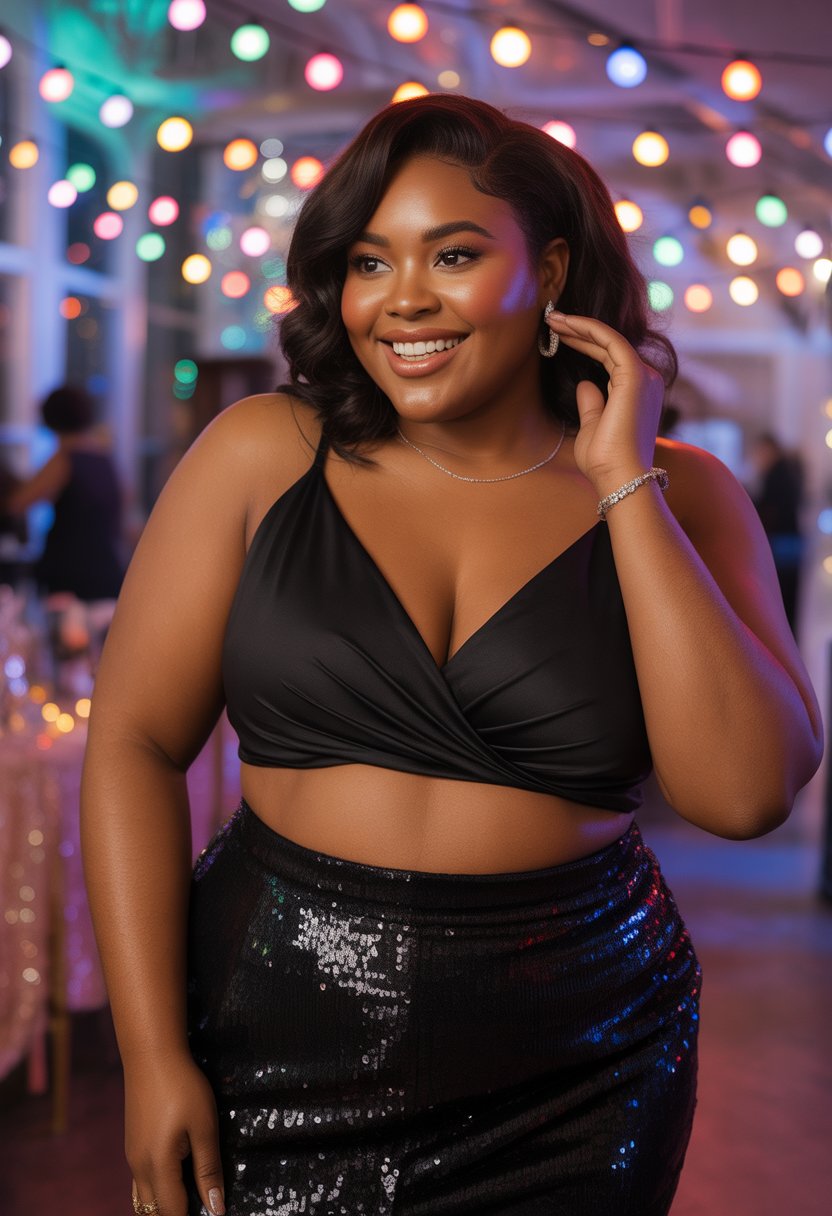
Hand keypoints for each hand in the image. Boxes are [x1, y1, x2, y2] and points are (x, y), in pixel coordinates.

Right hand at [125, 1052, 225, 1215]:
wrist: (151, 1055)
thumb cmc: (183, 1088)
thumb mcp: (204, 1127)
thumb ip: (208, 1170)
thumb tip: (216, 1209)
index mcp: (158, 1166)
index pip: (172, 1213)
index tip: (212, 1214)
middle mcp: (139, 1167)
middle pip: (154, 1211)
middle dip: (176, 1214)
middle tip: (202, 1205)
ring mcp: (132, 1156)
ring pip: (144, 1198)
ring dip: (164, 1204)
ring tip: (191, 1195)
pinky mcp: (133, 1144)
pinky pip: (142, 1181)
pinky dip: (158, 1188)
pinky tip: (176, 1176)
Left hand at [545, 310, 664, 492]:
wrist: (618, 478)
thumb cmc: (605, 461)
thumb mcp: (592, 427)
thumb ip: (591, 404)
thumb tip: (585, 383)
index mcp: (638, 392)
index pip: (609, 358)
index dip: (583, 343)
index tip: (558, 335)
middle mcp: (647, 379)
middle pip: (608, 345)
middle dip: (579, 330)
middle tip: (552, 318)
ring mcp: (644, 376)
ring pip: (609, 339)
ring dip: (580, 325)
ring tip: (553, 318)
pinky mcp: (635, 375)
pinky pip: (610, 340)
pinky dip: (588, 329)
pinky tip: (567, 323)